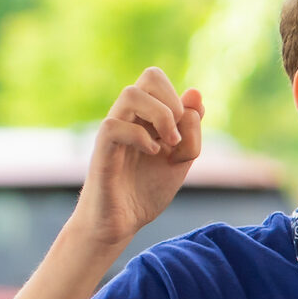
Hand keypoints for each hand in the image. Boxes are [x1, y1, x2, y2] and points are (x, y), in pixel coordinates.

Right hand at [76, 67, 204, 248]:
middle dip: (173, 102)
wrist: (122, 222)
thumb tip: (195, 93)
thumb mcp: (181, 158)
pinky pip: (115, 126)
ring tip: (169, 144)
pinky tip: (152, 155)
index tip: (183, 132)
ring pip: (131, 93)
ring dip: (160, 116)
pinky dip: (141, 138)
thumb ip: (191, 129)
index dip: (178, 98)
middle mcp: (127, 117)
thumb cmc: (146, 190)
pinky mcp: (102, 150)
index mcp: (144, 115)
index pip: (157, 78)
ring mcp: (114, 131)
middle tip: (176, 136)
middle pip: (149, 77)